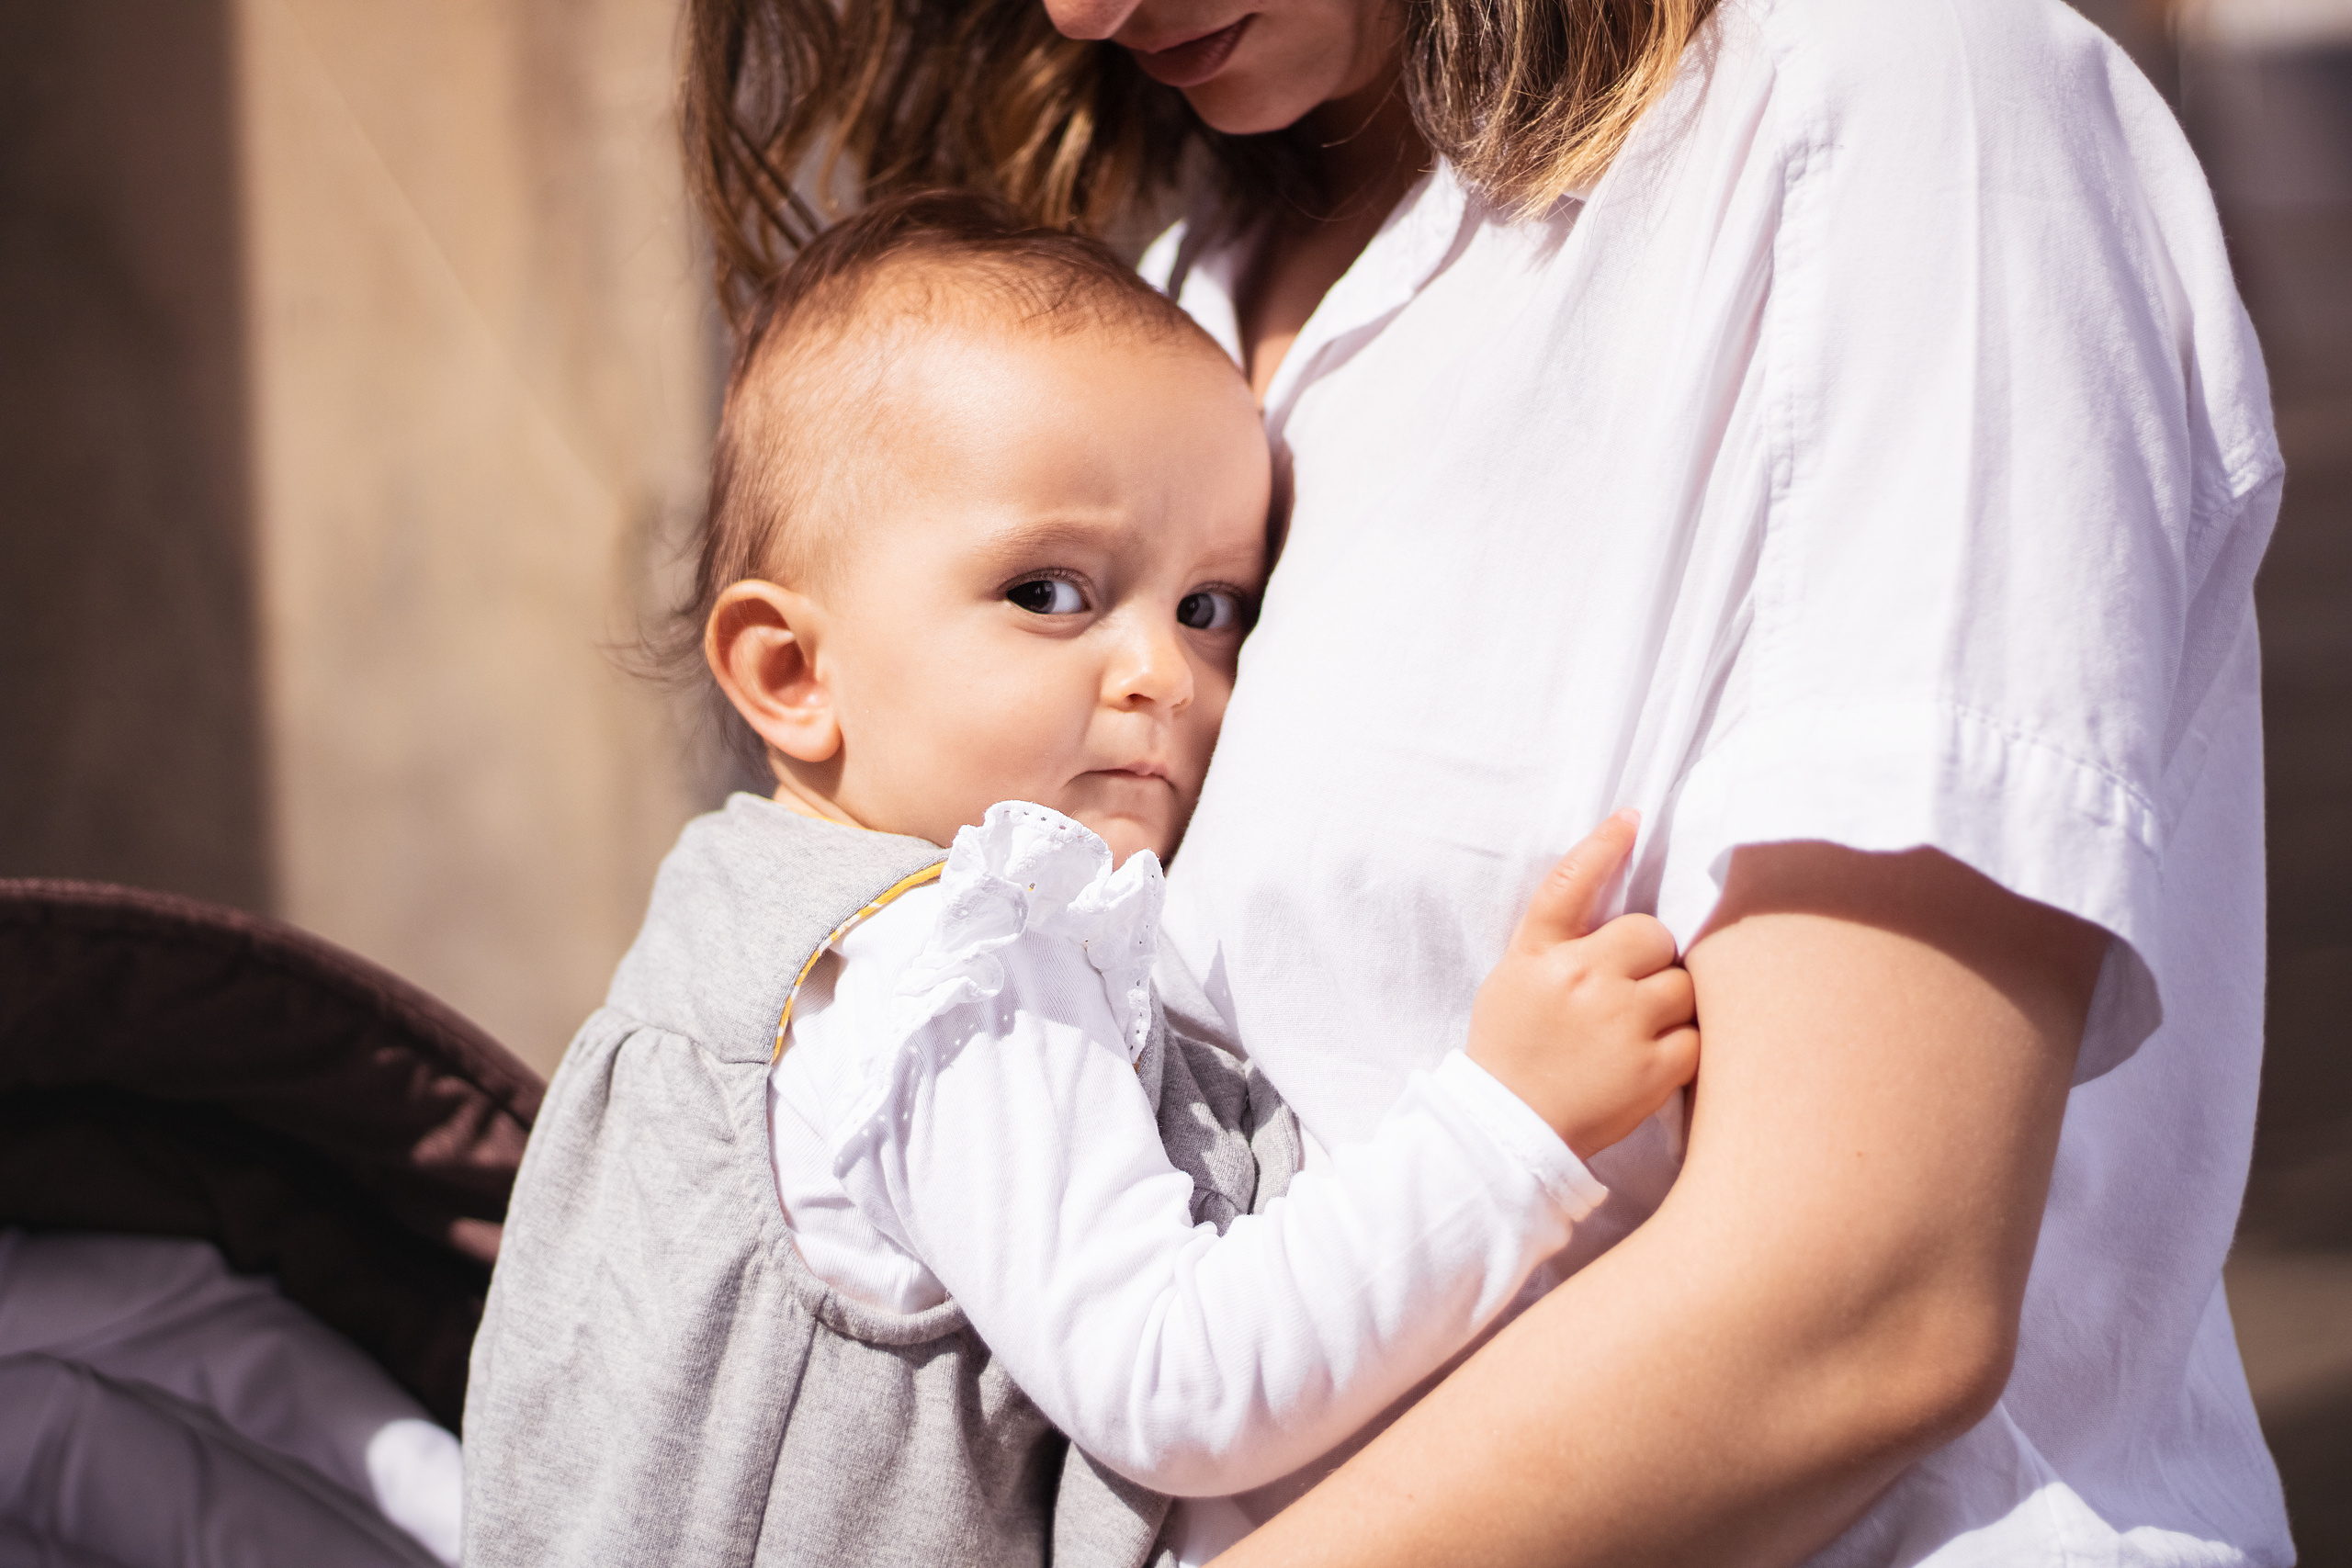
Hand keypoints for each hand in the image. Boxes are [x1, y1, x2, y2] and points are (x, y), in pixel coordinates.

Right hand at [1468, 812, 1699, 1159]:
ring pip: (1683, 984)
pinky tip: (1651, 1059)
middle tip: (1626, 990)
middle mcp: (1582, 981)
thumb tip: (1605, 875)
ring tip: (1638, 1030)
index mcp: (1542, 956)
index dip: (1603, 845)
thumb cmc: (1513, 1047)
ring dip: (1670, 1002)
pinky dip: (1683, 1045)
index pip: (1571, 884)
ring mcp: (1622, 1025)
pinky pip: (1697, 1035)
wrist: (1510, 1132)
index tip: (1632, 818)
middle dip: (1649, 958)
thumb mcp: (1513, 977)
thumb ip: (1556, 934)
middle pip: (1654, 936)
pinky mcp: (1654, 1070)